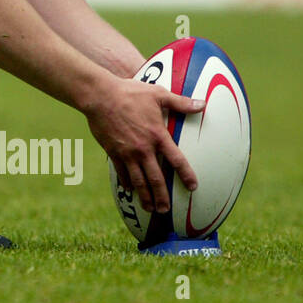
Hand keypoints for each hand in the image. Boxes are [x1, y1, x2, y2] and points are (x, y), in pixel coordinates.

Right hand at [84, 76, 202, 212]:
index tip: (193, 187)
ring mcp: (127, 152)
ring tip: (150, 209)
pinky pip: (121, 172)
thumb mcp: (158, 94)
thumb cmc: (130, 92)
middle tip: (166, 210)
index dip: (186, 175)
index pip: (176, 160)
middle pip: (156, 178)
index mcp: (158, 135)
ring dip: (145, 196)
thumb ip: (181, 102)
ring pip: (138, 180)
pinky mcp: (113, 152)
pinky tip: (129, 190)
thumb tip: (203, 104)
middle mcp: (144, 148)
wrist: (100, 96)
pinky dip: (126, 183)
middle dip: (162, 196)